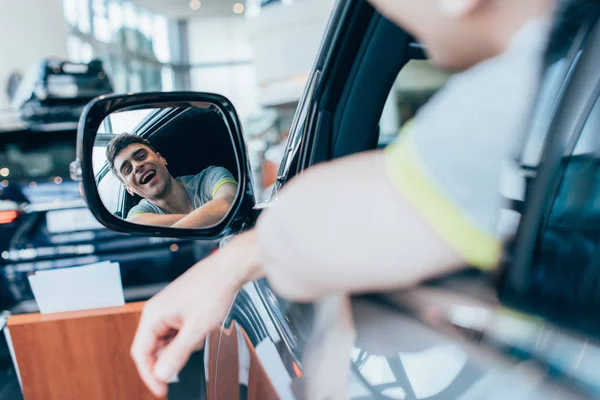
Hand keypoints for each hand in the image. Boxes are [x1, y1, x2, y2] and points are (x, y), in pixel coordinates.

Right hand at [130, 230, 262, 396]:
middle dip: (170, 358)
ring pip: (166, 341)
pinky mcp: (179, 310)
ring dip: (182, 347)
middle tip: (184, 367)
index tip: (161, 390)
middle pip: (152, 348)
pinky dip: (188, 337)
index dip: (150, 375)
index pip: (141, 353)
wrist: (229, 269)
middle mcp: (157, 312)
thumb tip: (162, 374)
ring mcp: (168, 310)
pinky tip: (201, 329)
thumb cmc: (213, 289)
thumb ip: (178, 353)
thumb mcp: (197, 328)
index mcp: (153, 315)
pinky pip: (177, 332)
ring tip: (199, 335)